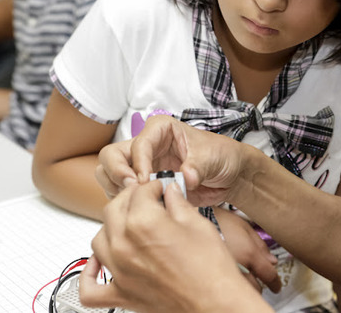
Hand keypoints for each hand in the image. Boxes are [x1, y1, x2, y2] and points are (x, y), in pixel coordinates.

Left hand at [79, 179, 271, 312]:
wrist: (216, 303)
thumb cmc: (211, 269)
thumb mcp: (198, 223)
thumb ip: (178, 203)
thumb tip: (170, 192)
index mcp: (143, 222)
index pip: (139, 191)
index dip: (153, 186)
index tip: (161, 189)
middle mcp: (124, 245)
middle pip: (114, 209)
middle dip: (131, 199)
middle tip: (148, 200)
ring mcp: (119, 271)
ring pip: (99, 239)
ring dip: (112, 227)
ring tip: (130, 225)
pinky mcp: (121, 294)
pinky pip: (89, 287)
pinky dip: (90, 273)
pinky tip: (100, 262)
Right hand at [96, 115, 257, 205]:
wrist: (231, 176)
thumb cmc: (222, 156)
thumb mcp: (213, 157)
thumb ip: (197, 166)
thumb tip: (186, 177)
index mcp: (160, 130)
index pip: (138, 145)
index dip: (139, 164)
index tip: (145, 182)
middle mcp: (146, 146)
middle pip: (112, 156)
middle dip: (116, 174)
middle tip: (132, 191)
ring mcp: (142, 167)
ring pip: (110, 175)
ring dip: (116, 190)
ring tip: (135, 202)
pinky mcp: (144, 188)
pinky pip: (122, 194)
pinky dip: (125, 203)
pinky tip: (141, 210)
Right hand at [213, 207, 281, 292]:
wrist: (192, 219)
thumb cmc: (216, 219)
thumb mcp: (243, 225)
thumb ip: (260, 245)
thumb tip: (272, 261)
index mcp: (249, 254)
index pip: (269, 276)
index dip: (275, 283)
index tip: (276, 286)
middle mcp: (238, 268)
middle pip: (256, 288)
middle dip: (258, 283)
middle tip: (256, 277)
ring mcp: (223, 274)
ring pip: (241, 291)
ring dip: (244, 286)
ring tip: (240, 276)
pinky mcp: (210, 276)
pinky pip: (225, 288)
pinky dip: (230, 285)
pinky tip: (227, 278)